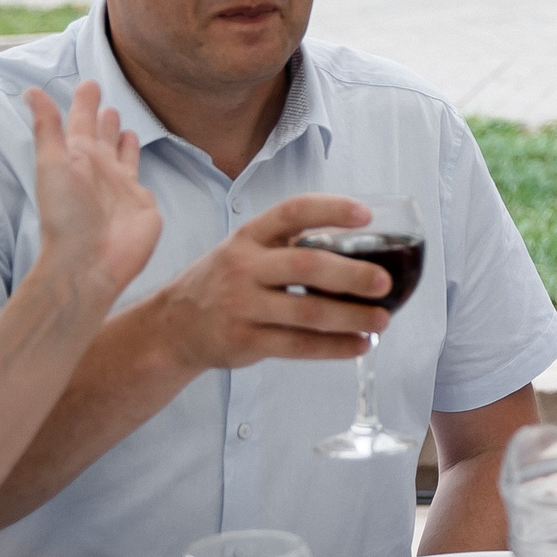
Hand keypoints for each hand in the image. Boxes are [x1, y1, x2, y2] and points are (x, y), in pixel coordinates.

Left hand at [26, 83, 161, 301]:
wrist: (91, 259)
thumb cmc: (67, 214)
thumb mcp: (52, 164)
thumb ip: (48, 128)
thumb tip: (31, 91)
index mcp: (78, 158)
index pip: (80, 122)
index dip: (85, 102)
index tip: (90, 83)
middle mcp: (99, 169)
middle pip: (101, 137)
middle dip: (102, 119)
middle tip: (105, 100)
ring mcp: (121, 187)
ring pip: (122, 156)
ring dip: (122, 140)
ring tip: (125, 126)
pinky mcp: (141, 204)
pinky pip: (141, 178)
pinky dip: (140, 167)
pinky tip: (140, 166)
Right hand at [149, 193, 394, 373]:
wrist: (172, 327)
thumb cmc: (225, 283)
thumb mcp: (247, 252)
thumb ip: (290, 246)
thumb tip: (360, 249)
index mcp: (249, 237)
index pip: (291, 212)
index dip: (330, 209)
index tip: (365, 215)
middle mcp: (243, 267)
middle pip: (305, 265)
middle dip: (350, 274)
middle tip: (384, 282)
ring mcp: (241, 306)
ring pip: (306, 311)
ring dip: (351, 317)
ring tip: (383, 320)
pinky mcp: (243, 341)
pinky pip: (297, 345)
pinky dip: (333, 347)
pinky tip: (359, 344)